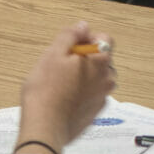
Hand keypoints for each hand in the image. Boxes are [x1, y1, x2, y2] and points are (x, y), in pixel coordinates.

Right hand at [15, 22, 116, 153]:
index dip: (87, 38)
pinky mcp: (95, 111)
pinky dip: (80, 92)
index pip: (105, 39)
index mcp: (101, 62)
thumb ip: (70, 36)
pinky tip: (62, 97)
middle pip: (100, 58)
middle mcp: (108, 79)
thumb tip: (82, 26)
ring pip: (96, 77)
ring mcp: (103, 96)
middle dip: (83, 57)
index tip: (70, 45)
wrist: (45, 127)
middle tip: (60, 65)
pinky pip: (91, 94)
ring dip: (82, 76)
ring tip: (59, 82)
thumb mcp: (52, 55)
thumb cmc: (46, 91)